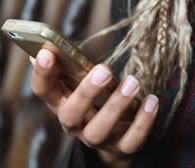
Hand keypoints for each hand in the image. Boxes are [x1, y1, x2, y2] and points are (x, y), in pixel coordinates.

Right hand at [30, 49, 158, 167]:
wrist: (112, 139)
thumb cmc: (93, 102)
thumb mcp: (77, 85)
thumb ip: (65, 67)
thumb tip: (44, 46)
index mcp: (60, 103)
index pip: (43, 90)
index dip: (42, 73)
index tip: (48, 52)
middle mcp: (74, 124)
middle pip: (70, 114)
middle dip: (86, 92)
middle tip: (104, 69)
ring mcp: (97, 139)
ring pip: (99, 130)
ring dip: (116, 105)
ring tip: (132, 82)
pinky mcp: (122, 148)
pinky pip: (131, 140)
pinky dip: (143, 122)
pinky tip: (152, 102)